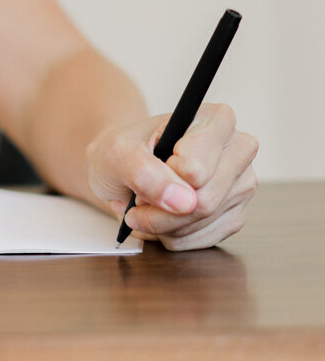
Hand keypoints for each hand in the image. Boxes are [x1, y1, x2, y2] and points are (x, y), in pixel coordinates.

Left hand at [86, 103, 257, 249]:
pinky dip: (174, 236)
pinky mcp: (235, 214)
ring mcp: (242, 184)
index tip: (149, 166)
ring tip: (149, 204)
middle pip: (204, 201)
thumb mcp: (118, 153)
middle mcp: (239, 149)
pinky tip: (164, 218)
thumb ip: (144, 172)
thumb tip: (182, 201)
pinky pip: (204, 240)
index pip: (196, 168)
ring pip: (203, 222)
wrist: (123, 167)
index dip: (165, 176)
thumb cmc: (123, 151)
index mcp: (217, 120)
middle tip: (138, 197)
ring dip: (164, 224)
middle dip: (161, 209)